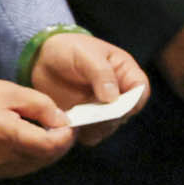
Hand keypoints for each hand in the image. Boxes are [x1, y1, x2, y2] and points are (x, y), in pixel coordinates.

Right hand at [0, 77, 74, 178]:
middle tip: (64, 124)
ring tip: (50, 129)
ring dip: (48, 150)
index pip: (50, 146)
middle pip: (46, 158)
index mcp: (8, 136)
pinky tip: (32, 138)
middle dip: (60, 143)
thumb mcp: (10, 92)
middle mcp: (4, 159)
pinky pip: (23, 166)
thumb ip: (41, 106)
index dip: (66, 136)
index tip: (72, 122)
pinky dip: (33, 155)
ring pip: (36, 165)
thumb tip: (62, 120)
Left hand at [27, 33, 148, 146]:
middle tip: (91, 111)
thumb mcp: (85, 54)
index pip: (141, 90)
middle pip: (126, 113)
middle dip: (110, 116)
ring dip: (95, 126)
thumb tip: (113, 98)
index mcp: (124, 72)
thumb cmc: (68, 49)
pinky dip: (82, 132)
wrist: (43, 59)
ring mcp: (103, 109)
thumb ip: (101, 73)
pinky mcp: (87, 121)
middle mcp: (118, 93)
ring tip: (77, 116)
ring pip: (110, 127)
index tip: (115, 104)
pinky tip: (70, 122)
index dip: (133, 101)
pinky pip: (92, 135)